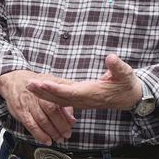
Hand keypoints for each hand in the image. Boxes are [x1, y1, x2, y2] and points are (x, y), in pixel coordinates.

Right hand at [0, 70, 76, 145]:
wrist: (14, 80)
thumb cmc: (36, 85)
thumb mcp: (51, 87)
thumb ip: (63, 103)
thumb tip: (72, 119)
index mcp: (47, 88)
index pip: (58, 102)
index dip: (65, 115)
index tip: (71, 125)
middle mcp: (37, 94)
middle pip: (50, 110)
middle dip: (60, 125)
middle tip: (66, 135)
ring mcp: (27, 102)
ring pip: (41, 119)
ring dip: (51, 132)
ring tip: (58, 139)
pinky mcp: (20, 110)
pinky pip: (30, 124)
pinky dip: (39, 134)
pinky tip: (46, 140)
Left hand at [25, 54, 142, 110]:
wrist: (131, 97)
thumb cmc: (127, 84)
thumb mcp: (126, 73)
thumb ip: (118, 67)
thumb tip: (111, 57)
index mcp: (92, 93)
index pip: (70, 92)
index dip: (55, 89)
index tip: (42, 83)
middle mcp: (84, 99)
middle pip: (60, 98)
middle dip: (43, 92)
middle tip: (27, 84)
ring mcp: (82, 100)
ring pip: (59, 100)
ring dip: (43, 93)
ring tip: (29, 86)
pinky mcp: (81, 99)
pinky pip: (62, 99)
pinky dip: (50, 94)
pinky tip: (41, 89)